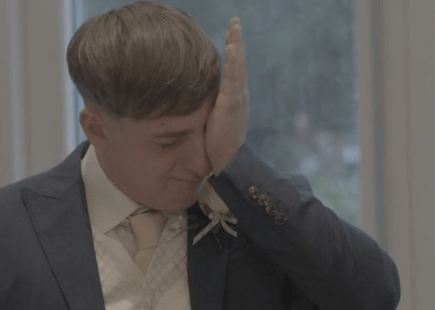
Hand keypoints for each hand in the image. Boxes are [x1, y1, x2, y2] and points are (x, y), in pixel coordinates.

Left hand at [204, 17, 249, 175]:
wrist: (227, 161)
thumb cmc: (217, 143)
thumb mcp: (212, 119)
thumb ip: (208, 107)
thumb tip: (195, 100)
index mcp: (234, 97)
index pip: (234, 69)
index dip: (233, 51)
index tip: (229, 35)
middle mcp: (239, 94)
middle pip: (239, 62)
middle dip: (237, 41)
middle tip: (235, 22)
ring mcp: (237, 98)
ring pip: (238, 66)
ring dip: (237, 45)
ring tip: (234, 27)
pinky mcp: (232, 104)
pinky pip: (233, 79)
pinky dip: (233, 62)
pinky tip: (231, 47)